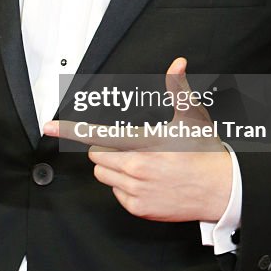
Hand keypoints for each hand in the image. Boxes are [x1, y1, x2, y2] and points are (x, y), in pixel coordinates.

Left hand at [43, 57, 232, 223]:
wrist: (222, 190)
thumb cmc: (206, 151)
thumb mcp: (192, 115)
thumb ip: (178, 88)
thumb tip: (177, 63)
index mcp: (145, 142)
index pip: (98, 135)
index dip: (70, 130)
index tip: (48, 126)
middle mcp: (137, 168)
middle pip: (97, 155)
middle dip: (107, 148)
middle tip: (133, 145)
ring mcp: (137, 191)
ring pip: (103, 174)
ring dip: (113, 167)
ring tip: (141, 162)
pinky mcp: (139, 208)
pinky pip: (116, 193)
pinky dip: (124, 186)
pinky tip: (147, 179)